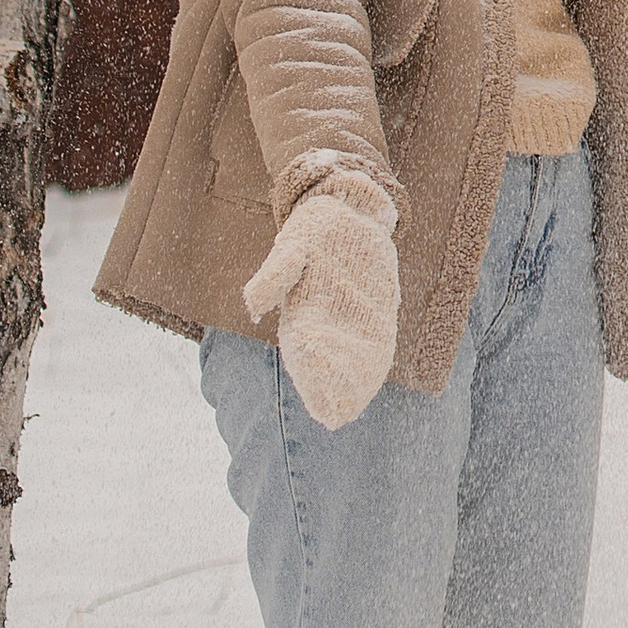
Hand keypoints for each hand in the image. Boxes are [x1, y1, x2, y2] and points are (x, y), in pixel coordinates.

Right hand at [242, 170, 399, 429]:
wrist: (350, 210)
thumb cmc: (316, 228)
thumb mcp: (296, 243)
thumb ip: (278, 272)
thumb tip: (253, 305)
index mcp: (303, 311)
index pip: (305, 353)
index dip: (313, 378)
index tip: (319, 400)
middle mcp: (324, 321)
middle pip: (325, 363)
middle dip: (330, 388)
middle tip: (338, 416)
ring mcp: (349, 318)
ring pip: (347, 357)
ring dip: (350, 382)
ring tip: (353, 408)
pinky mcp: (373, 310)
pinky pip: (370, 341)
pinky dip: (370, 362)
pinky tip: (373, 381)